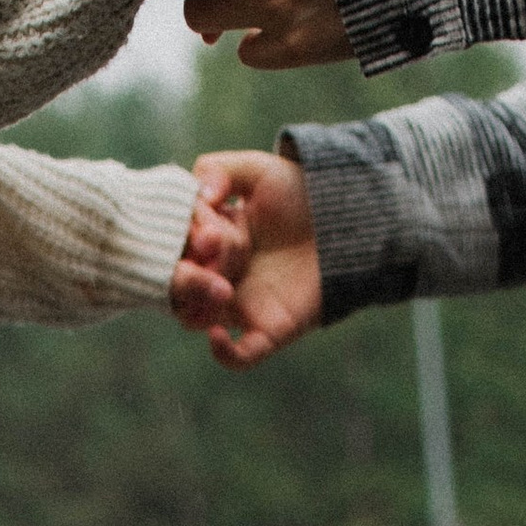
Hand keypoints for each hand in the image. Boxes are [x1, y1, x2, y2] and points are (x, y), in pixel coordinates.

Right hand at [168, 148, 321, 367]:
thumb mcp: (257, 169)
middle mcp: (218, 272)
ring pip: (194, 319)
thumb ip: (218, 168)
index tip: (211, 226)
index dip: (187, 236)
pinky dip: (224, 353)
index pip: (177, 243)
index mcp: (209, 237)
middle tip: (215, 248)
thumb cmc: (300, 191)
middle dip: (189, 270)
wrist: (348, 220)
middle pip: (178, 282)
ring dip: (198, 304)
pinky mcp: (269, 329)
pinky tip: (218, 335)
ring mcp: (241, 304)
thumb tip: (201, 196)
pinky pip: (238, 357)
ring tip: (222, 286)